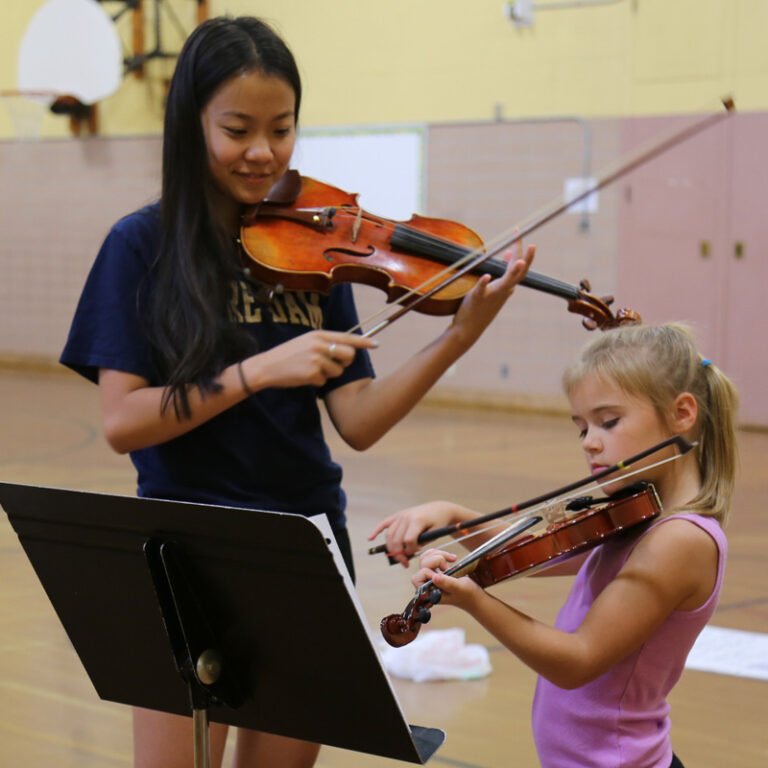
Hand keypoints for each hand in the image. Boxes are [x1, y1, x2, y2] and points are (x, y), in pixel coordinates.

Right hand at [242, 330, 375, 389]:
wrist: (266, 366)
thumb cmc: (287, 355)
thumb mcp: (306, 342)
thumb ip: (324, 343)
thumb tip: (346, 349)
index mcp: (319, 335)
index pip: (347, 337)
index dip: (364, 342)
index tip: (376, 344)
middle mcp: (319, 345)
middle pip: (349, 356)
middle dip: (345, 363)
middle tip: (333, 365)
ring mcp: (316, 359)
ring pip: (338, 371)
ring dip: (328, 374)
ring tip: (310, 369)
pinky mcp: (312, 373)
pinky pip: (324, 381)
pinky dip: (316, 382)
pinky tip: (303, 376)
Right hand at [368, 500, 476, 567]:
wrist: (439, 509)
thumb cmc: (439, 523)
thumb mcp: (435, 534)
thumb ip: (422, 543)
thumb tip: (407, 552)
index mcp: (417, 520)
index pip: (408, 540)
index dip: (410, 550)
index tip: (416, 554)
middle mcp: (406, 517)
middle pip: (397, 539)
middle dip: (399, 553)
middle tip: (405, 563)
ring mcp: (401, 515)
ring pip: (390, 535)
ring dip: (391, 548)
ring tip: (398, 558)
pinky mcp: (397, 515)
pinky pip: (384, 523)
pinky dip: (376, 531)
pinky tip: (370, 539)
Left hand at [412, 548, 481, 609]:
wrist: (474, 595)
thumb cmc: (467, 595)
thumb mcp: (459, 588)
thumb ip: (447, 583)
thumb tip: (434, 577)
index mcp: (430, 593)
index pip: (417, 579)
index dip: (427, 572)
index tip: (442, 573)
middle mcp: (428, 585)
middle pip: (422, 565)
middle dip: (436, 561)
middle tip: (448, 567)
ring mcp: (431, 577)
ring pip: (426, 558)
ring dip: (439, 555)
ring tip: (452, 559)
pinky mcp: (435, 571)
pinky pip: (431, 557)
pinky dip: (439, 554)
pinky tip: (450, 558)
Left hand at [449, 238, 534, 349]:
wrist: (468, 329)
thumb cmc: (481, 307)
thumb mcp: (495, 287)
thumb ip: (502, 271)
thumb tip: (508, 253)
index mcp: (507, 286)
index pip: (518, 266)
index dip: (520, 250)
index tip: (518, 232)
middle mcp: (503, 291)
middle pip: (518, 273)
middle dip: (526, 259)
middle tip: (532, 244)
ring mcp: (491, 296)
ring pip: (506, 283)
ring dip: (513, 272)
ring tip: (519, 260)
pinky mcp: (477, 300)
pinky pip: (481, 291)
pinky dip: (483, 283)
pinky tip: (486, 276)